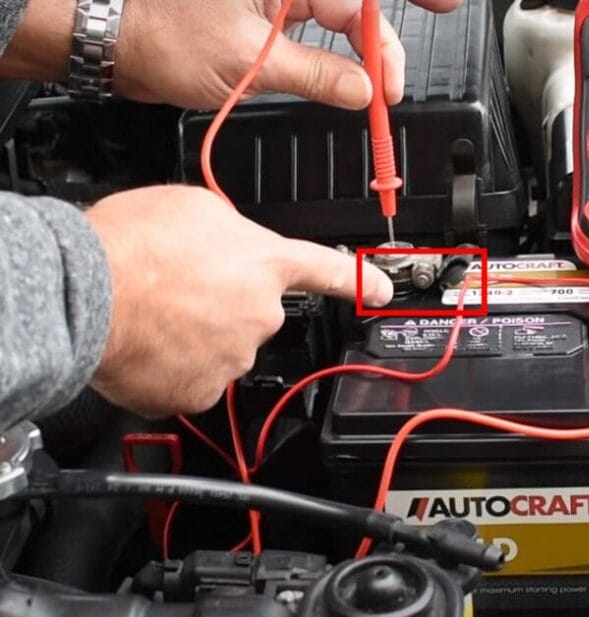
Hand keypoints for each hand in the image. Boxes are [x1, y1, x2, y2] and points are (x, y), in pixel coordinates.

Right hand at [85, 185, 393, 416]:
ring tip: (156, 312)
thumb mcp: (194, 206)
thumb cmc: (131, 244)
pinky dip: (173, 366)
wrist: (86, 294)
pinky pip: (193, 379)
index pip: (327, 271)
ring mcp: (233, 358)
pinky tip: (149, 343)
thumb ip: (231, 230)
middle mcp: (260, 315)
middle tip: (179, 288)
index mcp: (266, 264)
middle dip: (225, 303)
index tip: (383, 290)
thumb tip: (230, 244)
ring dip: (197, 333)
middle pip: (255, 312)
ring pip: (223, 347)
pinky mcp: (200, 393)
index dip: (359, 281)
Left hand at [116, 0, 460, 108]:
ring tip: (376, 93)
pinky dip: (334, 59)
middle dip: (382, 45)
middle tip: (393, 89)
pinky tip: (347, 81)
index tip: (437, 22)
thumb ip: (316, 75)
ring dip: (360, 56)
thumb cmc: (159, 34)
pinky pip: (314, 34)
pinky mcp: (264, 17)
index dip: (401, 14)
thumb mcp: (249, 61)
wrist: (111, 40)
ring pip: (337, 22)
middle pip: (353, 8)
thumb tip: (363, 90)